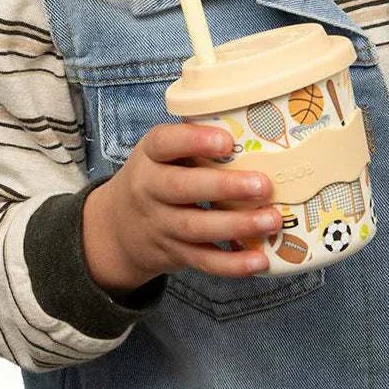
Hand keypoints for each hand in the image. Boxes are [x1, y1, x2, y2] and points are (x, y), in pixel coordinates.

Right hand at [81, 122, 282, 290]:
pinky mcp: (174, 254)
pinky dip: (232, 264)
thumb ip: (195, 139)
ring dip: (237, 225)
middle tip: (263, 185)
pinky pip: (203, 261)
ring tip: (272, 219)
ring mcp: (160, 225)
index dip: (194, 140)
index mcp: (149, 156)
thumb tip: (256, 123)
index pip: (165, 143)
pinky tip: (259, 260)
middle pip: (182, 188)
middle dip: (225, 187)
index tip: (227, 141)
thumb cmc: (157, 175)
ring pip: (196, 228)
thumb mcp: (162, 152)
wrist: (117, 229)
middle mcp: (149, 190)